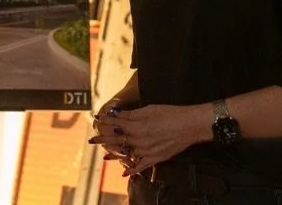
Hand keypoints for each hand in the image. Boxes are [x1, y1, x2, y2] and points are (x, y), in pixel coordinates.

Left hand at [89, 104, 211, 174]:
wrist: (190, 125)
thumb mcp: (149, 109)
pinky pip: (142, 166)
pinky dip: (133, 169)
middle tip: (92, 140)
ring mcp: (147, 151)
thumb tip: (116, 114)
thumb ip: (131, 115)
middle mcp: (139, 140)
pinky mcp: (156, 158)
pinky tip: (125, 172)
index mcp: (136, 126)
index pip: (115, 124)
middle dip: (103, 139)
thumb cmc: (170, 113)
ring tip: (104, 155)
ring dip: (115, 154)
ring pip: (126, 154)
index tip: (96, 119)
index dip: (105, 121)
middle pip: (117, 140)